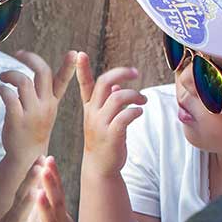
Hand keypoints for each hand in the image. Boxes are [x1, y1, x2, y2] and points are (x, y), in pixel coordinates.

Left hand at [0, 50, 76, 163]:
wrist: (26, 156)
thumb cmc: (34, 129)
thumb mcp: (46, 110)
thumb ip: (45, 91)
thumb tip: (39, 69)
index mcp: (52, 102)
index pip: (63, 81)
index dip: (69, 66)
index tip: (74, 52)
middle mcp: (45, 105)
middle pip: (42, 72)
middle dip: (30, 58)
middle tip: (18, 54)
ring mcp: (32, 112)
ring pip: (23, 81)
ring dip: (10, 74)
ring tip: (3, 77)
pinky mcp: (17, 119)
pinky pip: (9, 96)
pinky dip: (2, 88)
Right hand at [0, 157, 43, 221]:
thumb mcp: (20, 212)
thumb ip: (27, 192)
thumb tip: (38, 169)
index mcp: (18, 210)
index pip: (27, 188)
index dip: (34, 174)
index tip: (43, 156)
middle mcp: (12, 220)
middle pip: (22, 198)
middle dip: (30, 183)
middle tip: (39, 167)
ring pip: (18, 221)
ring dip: (26, 207)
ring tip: (36, 192)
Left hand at [28, 157, 87, 221]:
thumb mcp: (60, 217)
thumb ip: (54, 197)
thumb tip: (50, 173)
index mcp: (59, 215)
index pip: (56, 192)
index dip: (53, 176)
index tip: (48, 157)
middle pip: (55, 203)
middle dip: (50, 186)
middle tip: (45, 168)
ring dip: (44, 209)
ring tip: (38, 194)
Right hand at [76, 52, 146, 176]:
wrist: (100, 167)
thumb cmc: (104, 141)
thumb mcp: (103, 120)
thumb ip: (109, 102)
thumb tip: (118, 86)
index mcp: (90, 108)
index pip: (85, 84)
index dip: (81, 69)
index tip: (79, 54)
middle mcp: (93, 113)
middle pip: (105, 83)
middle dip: (121, 73)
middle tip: (135, 73)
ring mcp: (101, 124)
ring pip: (118, 97)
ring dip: (134, 95)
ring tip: (142, 101)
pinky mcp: (112, 134)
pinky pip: (126, 116)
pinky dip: (135, 111)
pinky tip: (139, 113)